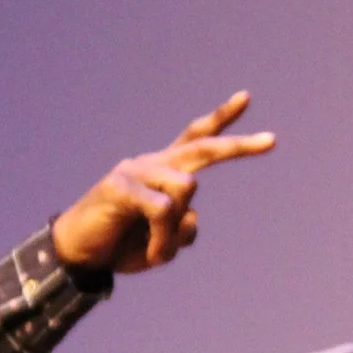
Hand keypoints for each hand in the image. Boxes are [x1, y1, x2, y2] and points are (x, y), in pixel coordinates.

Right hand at [50, 92, 275, 273]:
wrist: (81, 254)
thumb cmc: (125, 244)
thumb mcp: (165, 242)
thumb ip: (184, 229)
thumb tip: (191, 214)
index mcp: (165, 171)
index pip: (196, 138)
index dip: (221, 119)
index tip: (246, 97)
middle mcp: (153, 163)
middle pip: (202, 148)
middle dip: (238, 147)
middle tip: (272, 141)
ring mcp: (135, 171)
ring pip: (187, 190)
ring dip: (175, 233)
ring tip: (157, 253)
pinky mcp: (119, 186)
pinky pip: (162, 208)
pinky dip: (163, 240)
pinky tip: (151, 255)